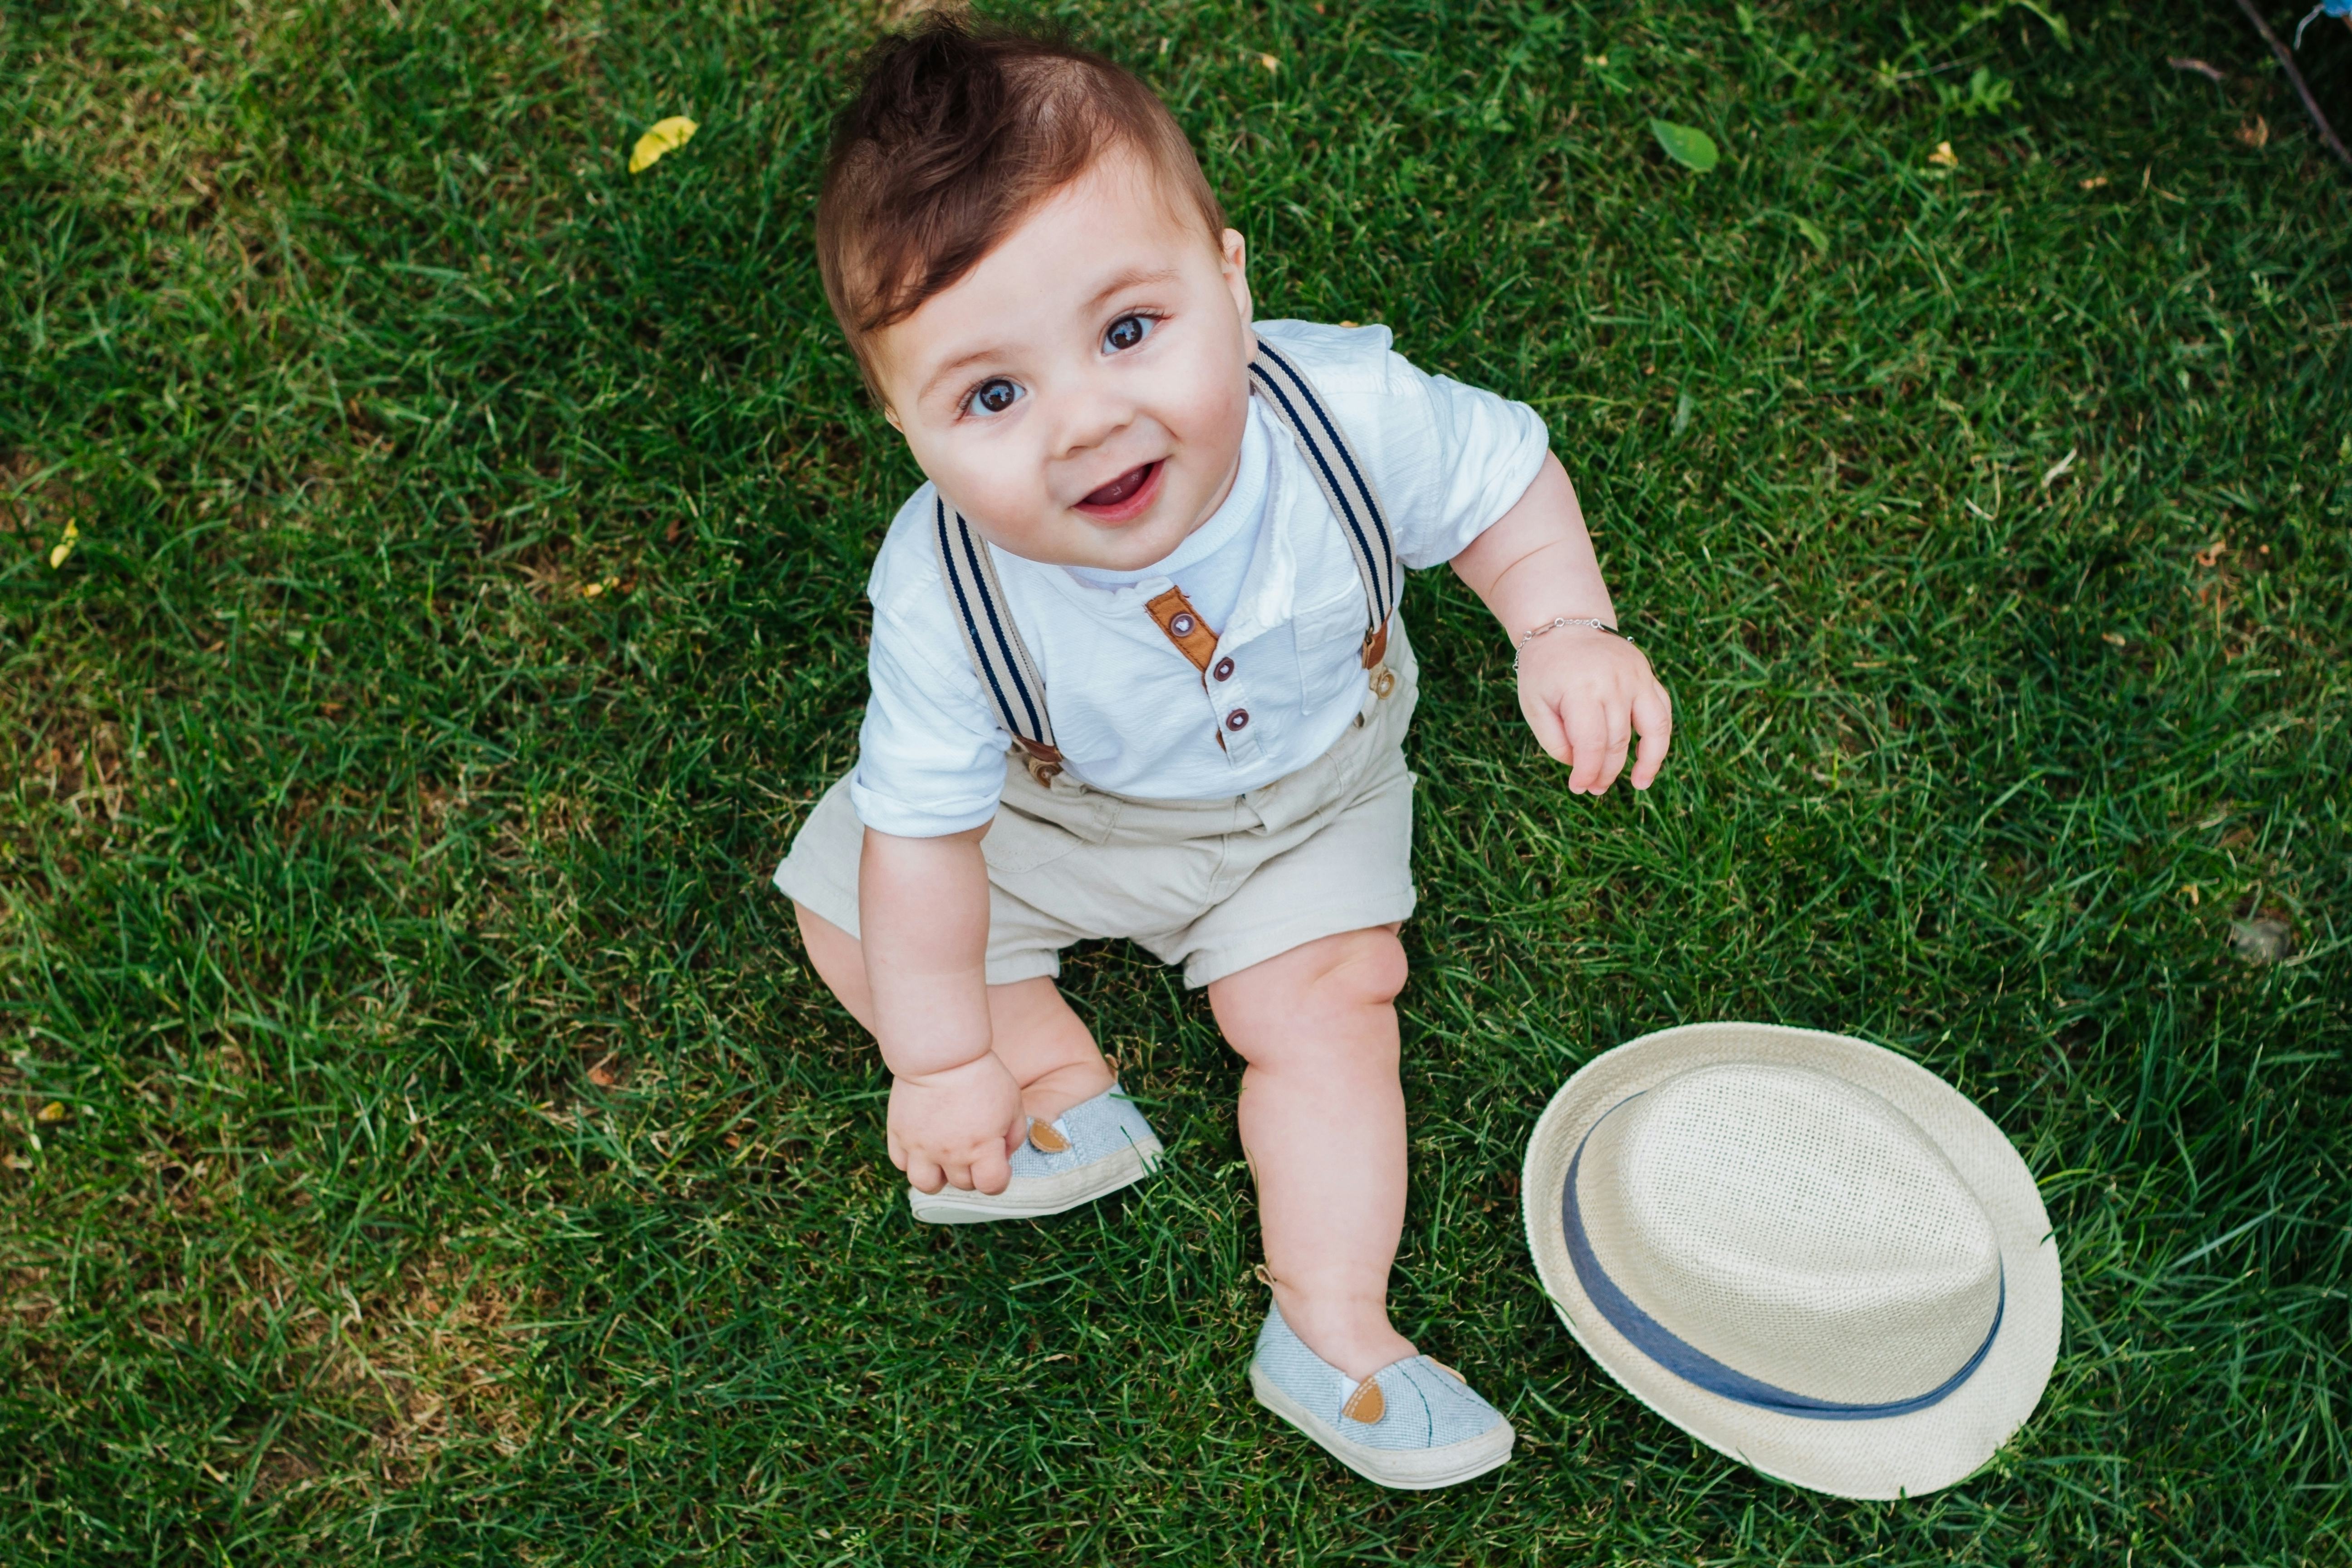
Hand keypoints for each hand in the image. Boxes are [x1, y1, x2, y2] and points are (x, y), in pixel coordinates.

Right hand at [886, 1053, 1025, 1194]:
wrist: (942, 1054)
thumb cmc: (983, 1075)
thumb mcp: (1013, 1103)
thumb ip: (1014, 1136)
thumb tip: (1004, 1157)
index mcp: (982, 1147)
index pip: (992, 1186)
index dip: (998, 1179)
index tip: (998, 1164)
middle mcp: (951, 1154)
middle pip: (962, 1184)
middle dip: (972, 1172)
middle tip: (973, 1148)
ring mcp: (921, 1147)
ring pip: (926, 1184)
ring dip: (938, 1176)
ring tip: (944, 1157)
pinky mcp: (899, 1135)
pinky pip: (901, 1163)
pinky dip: (912, 1160)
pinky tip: (923, 1144)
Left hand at [1517, 627, 1672, 793]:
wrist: (1565, 627)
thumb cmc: (1545, 672)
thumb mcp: (1533, 705)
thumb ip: (1554, 741)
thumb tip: (1581, 766)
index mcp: (1581, 689)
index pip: (1592, 743)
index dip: (1587, 772)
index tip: (1578, 787)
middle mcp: (1614, 682)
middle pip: (1618, 741)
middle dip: (1607, 772)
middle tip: (1595, 789)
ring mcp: (1636, 677)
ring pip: (1653, 728)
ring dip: (1648, 761)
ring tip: (1639, 784)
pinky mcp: (1647, 675)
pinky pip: (1663, 711)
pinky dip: (1660, 737)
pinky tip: (1649, 758)